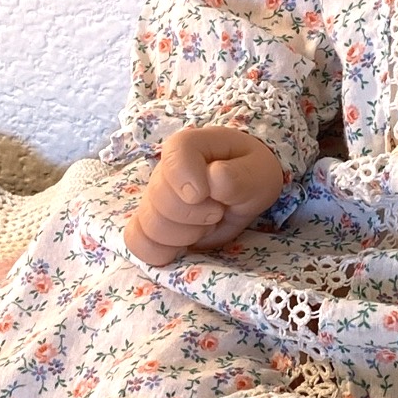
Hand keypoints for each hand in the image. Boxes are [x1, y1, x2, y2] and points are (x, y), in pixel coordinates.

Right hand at [124, 127, 285, 267]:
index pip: (173, 156)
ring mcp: (154, 199)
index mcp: (190, 146)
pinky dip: (160, 252)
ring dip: (184, 235)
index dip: (186, 178)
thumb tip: (212, 181)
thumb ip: (236, 177)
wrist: (245, 191)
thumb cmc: (250, 173)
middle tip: (218, 211)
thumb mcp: (258, 171)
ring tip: (206, 226)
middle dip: (195, 215)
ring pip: (149, 225)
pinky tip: (184, 246)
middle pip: (159, 199)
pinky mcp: (152, 225)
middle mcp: (164, 171)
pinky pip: (138, 242)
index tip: (205, 194)